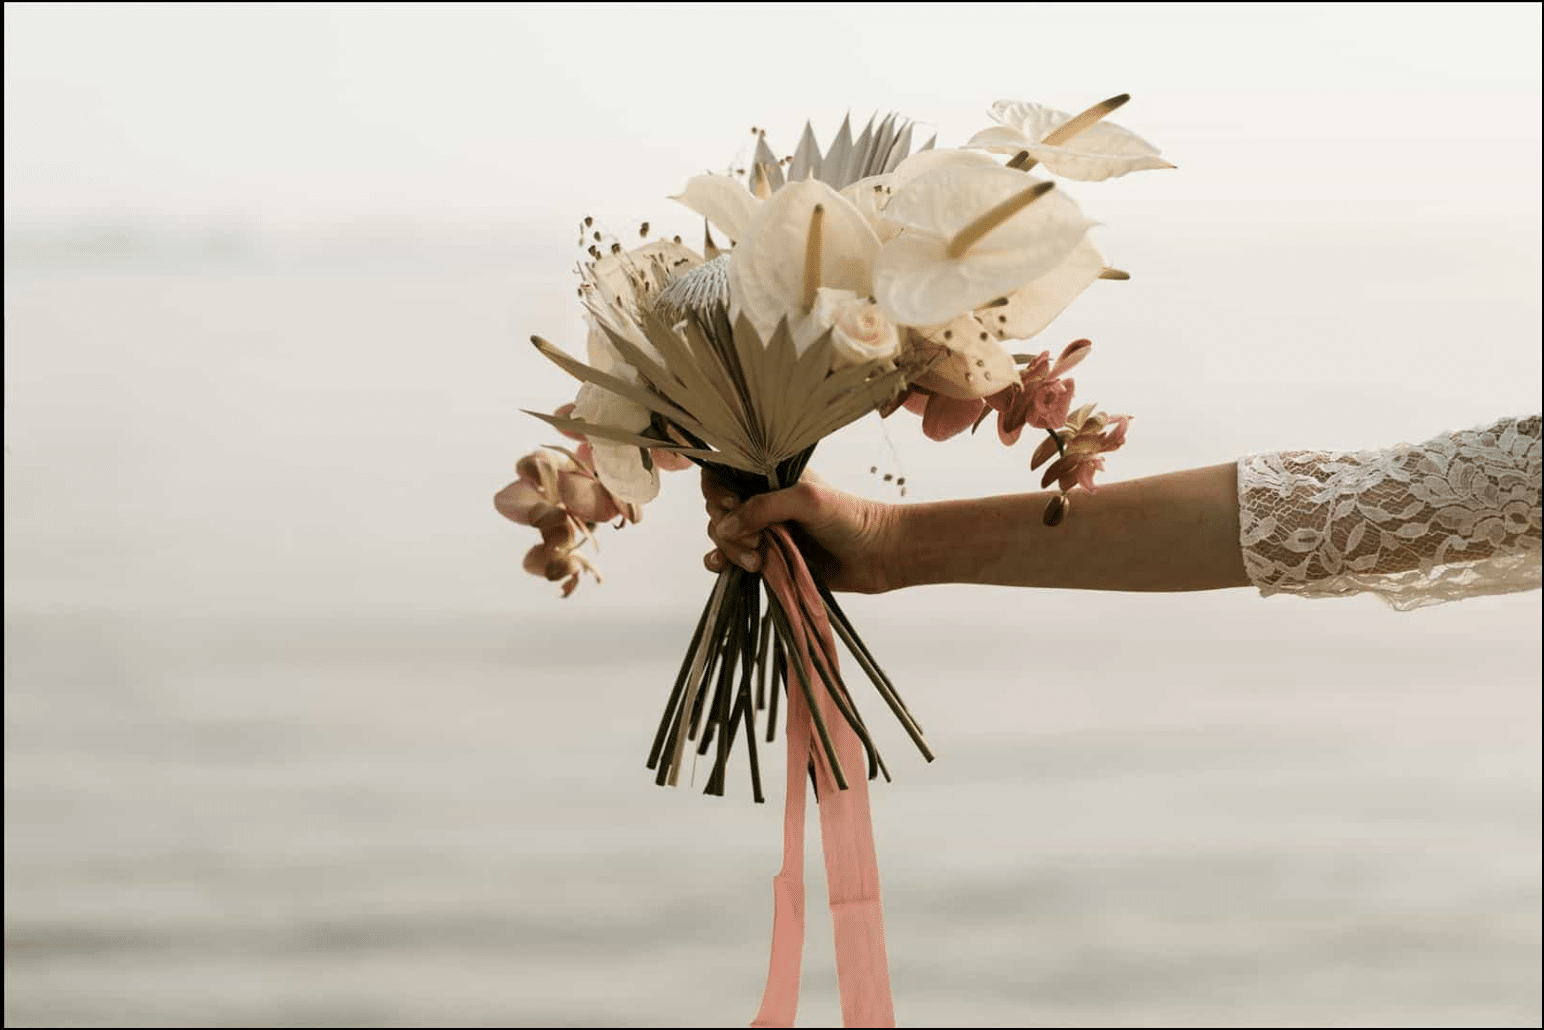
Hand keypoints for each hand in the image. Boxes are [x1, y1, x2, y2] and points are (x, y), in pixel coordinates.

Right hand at [701, 469, 900, 593]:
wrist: (878, 555)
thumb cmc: (850, 518)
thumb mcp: (807, 500)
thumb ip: (764, 507)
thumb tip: (725, 526)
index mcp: (770, 479)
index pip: (725, 477)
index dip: (719, 492)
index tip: (732, 506)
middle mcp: (763, 503)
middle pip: (720, 511)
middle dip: (728, 529)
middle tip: (756, 544)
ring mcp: (764, 533)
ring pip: (724, 537)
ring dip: (730, 550)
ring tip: (757, 562)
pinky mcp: (767, 560)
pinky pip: (731, 561)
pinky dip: (722, 564)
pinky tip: (725, 569)